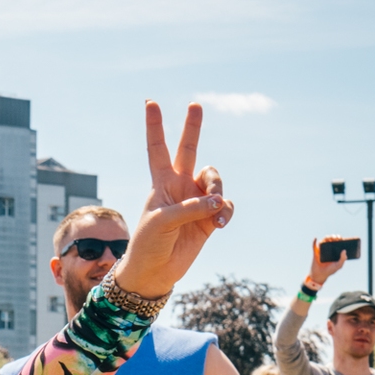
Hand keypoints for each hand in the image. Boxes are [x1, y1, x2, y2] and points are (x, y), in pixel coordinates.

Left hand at [112, 102, 232, 299]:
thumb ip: (190, 208)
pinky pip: (225, 206)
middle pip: (189, 150)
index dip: (155, 127)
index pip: (158, 149)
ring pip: (214, 180)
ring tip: (213, 208)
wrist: (155, 271)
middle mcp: (179, 186)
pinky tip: (219, 225)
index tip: (150, 103)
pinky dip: (225, 212)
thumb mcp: (163, 223)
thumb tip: (218, 201)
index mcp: (161, 182)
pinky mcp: (208, 218)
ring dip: (217, 190)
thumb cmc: (149, 244)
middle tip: (194, 105)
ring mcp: (195, 201)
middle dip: (192, 128)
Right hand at [308, 234, 350, 286]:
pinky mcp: (315, 252)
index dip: (339, 239)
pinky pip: (314, 245)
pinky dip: (314, 241)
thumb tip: (344, 250)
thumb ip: (342, 259)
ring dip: (326, 237)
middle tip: (336, 238)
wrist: (320, 275)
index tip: (341, 239)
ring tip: (329, 238)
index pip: (338, 243)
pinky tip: (316, 238)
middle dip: (334, 237)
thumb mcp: (338, 265)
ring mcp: (322, 250)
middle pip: (331, 240)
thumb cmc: (330, 270)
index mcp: (335, 251)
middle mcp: (329, 249)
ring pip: (324, 241)